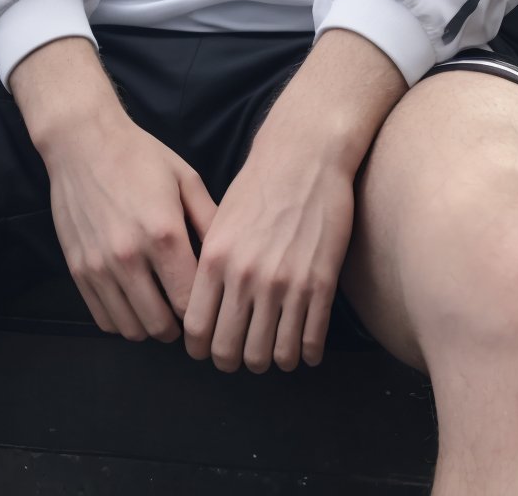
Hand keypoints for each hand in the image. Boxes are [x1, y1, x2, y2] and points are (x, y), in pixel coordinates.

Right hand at [44, 114, 216, 342]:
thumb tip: (231, 258)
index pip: (190, 302)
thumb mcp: (185, 179)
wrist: (82, 142)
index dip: (203, 310)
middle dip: (178, 325)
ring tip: (158, 306)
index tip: (207, 303)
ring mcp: (99, 267)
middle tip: (184, 309)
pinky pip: (103, 319)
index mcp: (164, 234)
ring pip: (131, 328)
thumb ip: (210, 221)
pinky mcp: (77, 270)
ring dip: (149, 325)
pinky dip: (121, 319)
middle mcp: (129, 257)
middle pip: (161, 325)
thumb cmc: (139, 156)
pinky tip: (132, 301)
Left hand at [182, 29, 405, 374]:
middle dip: (234, 361)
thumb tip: (199, 303)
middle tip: (241, 356)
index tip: (208, 348)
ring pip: (271, 354)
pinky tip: (302, 348)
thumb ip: (209, 262)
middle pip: (231, 350)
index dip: (200, 348)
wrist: (305, 156)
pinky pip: (309, 341)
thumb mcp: (220, 218)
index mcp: (216, 258)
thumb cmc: (260, 184)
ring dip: (270, 361)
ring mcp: (285, 282)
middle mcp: (247, 276)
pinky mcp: (320, 283)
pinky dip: (304, 353)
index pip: (197, 328)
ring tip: (273, 354)